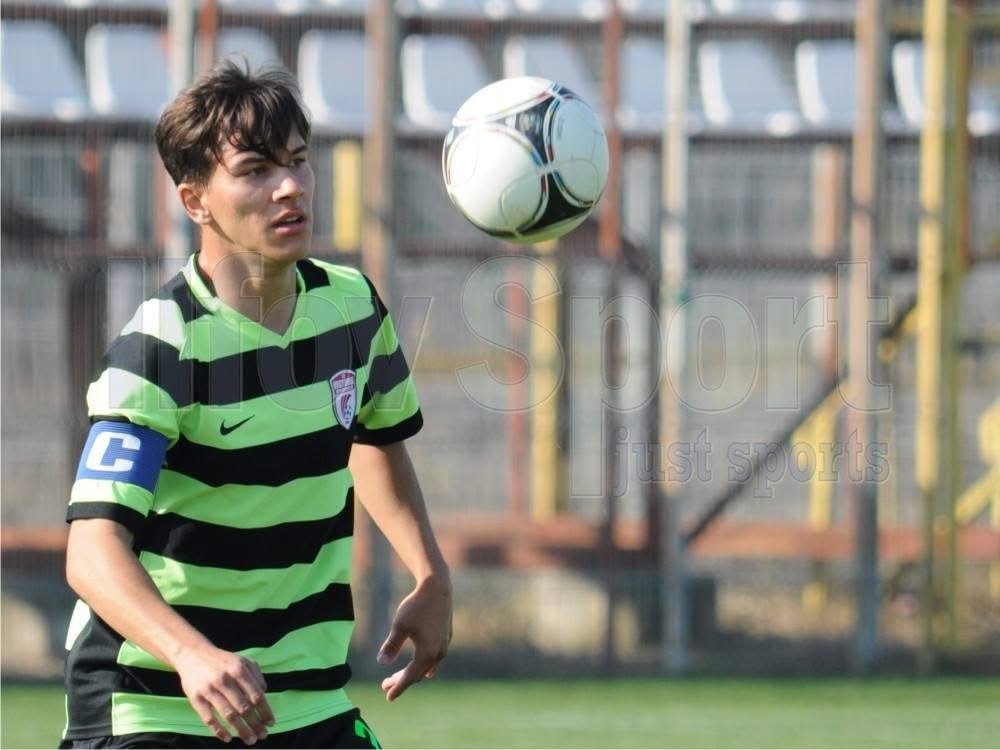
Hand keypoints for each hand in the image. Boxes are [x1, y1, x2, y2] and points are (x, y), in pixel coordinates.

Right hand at [174, 644, 275, 743]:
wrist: (192, 654)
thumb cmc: (222, 661)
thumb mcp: (242, 661)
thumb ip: (256, 675)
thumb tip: (264, 694)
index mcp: (239, 669)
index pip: (256, 695)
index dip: (265, 711)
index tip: (271, 723)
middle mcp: (225, 679)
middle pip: (244, 707)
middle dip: (255, 724)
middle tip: (263, 736)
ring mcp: (209, 689)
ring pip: (229, 715)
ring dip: (241, 730)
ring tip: (250, 739)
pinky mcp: (196, 698)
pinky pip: (209, 718)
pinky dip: (219, 731)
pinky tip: (228, 738)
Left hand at [377, 574, 452, 701]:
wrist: (437, 587)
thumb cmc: (416, 606)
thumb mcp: (399, 626)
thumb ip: (391, 646)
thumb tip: (382, 663)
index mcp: (427, 653)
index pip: (410, 676)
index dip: (398, 687)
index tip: (387, 696)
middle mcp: (438, 653)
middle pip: (418, 674)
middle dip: (402, 680)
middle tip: (386, 685)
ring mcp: (444, 645)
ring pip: (427, 667)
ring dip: (413, 673)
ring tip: (400, 678)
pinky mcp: (446, 637)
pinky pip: (434, 658)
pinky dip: (423, 664)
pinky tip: (421, 665)